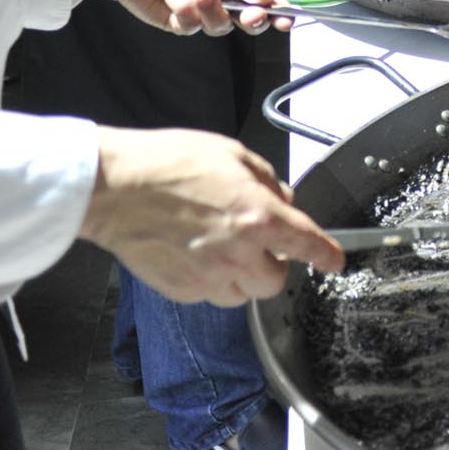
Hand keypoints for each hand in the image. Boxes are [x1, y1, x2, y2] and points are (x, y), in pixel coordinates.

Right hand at [81, 128, 343, 303]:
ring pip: (242, 295)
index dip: (326, 255)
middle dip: (274, 266)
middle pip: (275, 282)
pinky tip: (195, 255)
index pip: (306, 243)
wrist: (114, 188)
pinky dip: (211, 281)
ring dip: (243, 277)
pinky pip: (209, 295)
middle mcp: (237, 253)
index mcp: (257, 216)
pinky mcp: (180, 289)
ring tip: (222, 249)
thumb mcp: (231, 154)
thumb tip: (283, 199)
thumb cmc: (167, 163)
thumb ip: (266, 181)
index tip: (334, 261)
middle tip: (259, 244)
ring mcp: (207, 276)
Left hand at [97, 0, 285, 34]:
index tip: (286, 20)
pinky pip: (191, 26)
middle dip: (253, 19)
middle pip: (249, 19)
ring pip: (221, 26)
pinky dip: (182, 8)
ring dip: (210, 10)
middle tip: (252, 15)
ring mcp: (201, 10)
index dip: (277, 8)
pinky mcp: (178, 22)